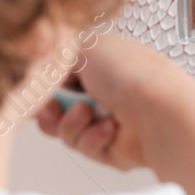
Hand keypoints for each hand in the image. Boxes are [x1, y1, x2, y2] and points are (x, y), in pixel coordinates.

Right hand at [36, 35, 182, 170]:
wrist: (162, 113)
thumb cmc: (132, 74)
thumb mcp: (86, 47)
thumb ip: (56, 54)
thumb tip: (41, 69)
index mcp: (103, 63)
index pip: (62, 74)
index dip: (44, 83)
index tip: (33, 88)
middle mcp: (106, 90)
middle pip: (58, 105)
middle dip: (50, 109)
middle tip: (51, 108)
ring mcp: (109, 119)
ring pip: (67, 130)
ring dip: (71, 124)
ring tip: (88, 115)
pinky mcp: (112, 147)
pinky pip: (85, 147)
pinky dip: (92, 139)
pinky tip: (109, 130)